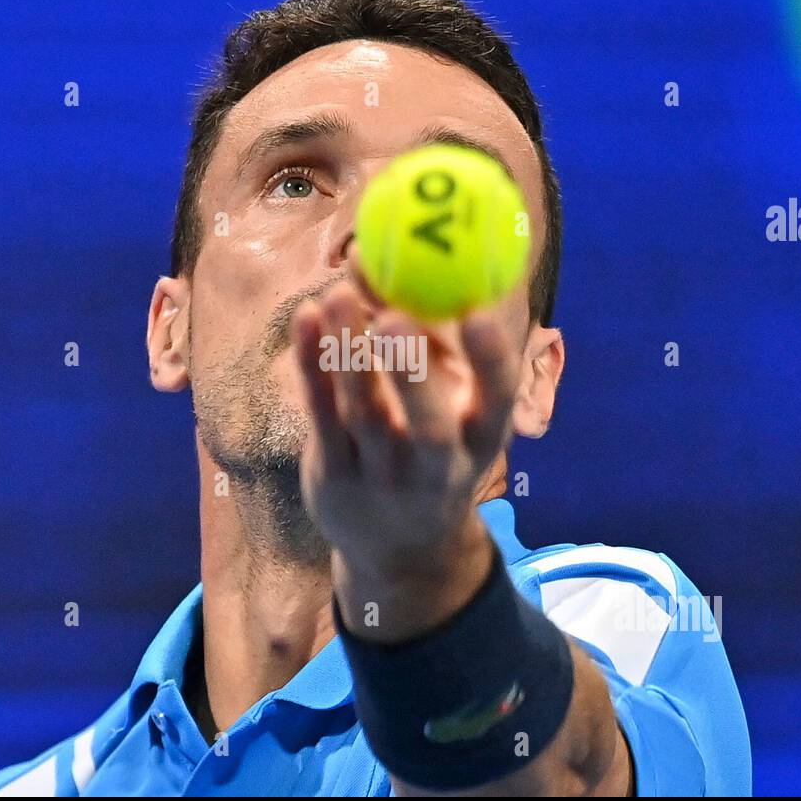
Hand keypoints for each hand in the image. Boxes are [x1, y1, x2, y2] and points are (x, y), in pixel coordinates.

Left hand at [290, 269, 519, 578]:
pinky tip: (305, 318)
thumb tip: (388, 253)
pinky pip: (320, 416)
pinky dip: (312, 366)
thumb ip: (426, 332)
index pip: (495, 400)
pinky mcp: (334, 475)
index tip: (477, 313)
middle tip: (393, 316)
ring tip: (336, 295)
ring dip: (349, 354)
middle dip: (411, 371)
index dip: (490, 360)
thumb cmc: (429, 447)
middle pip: (427, 424)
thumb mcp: (448, 400)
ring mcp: (382, 476)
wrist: (396, 547)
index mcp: (480, 439)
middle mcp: (437, 465)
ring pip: (364, 415)